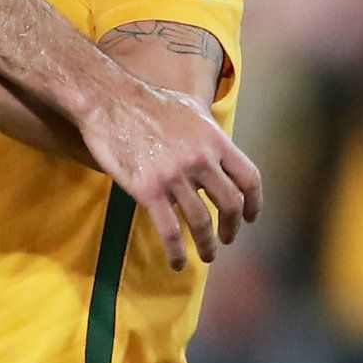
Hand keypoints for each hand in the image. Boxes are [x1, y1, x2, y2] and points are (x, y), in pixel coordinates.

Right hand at [77, 82, 261, 270]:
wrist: (108, 101)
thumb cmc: (145, 101)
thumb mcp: (189, 107)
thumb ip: (208, 131)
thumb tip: (216, 143)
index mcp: (214, 140)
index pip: (249, 178)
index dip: (254, 202)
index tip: (249, 217)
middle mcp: (201, 160)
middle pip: (230, 204)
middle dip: (232, 227)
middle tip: (227, 238)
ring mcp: (175, 176)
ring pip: (202, 222)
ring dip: (208, 245)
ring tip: (207, 255)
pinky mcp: (148, 190)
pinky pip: (169, 229)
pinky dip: (177, 251)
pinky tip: (178, 262)